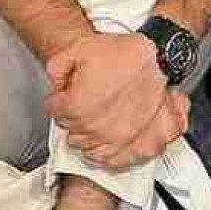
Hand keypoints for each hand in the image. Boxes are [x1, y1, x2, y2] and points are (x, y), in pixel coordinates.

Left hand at [43, 31, 188, 172]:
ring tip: (95, 115)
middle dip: (73, 115)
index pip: (55, 112)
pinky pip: (111, 160)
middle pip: (70, 130)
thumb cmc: (122, 54)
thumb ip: (56, 67)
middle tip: (85, 98)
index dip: (60, 99)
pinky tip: (104, 139)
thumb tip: (54, 84)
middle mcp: (95, 127)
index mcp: (78, 105)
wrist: (155, 57)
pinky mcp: (134, 144)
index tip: (67, 92)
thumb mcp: (79, 49)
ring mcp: (115, 138)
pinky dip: (105, 152)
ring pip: (86, 147)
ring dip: (86, 133)